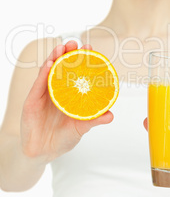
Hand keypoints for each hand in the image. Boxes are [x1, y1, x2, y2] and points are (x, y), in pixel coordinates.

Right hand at [21, 40, 112, 162]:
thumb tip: (111, 115)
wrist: (43, 153)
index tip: (90, 48)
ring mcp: (43, 94)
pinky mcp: (32, 101)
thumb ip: (94, 120)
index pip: (75, 72)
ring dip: (54, 58)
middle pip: (61, 67)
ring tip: (62, 48)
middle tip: (75, 43)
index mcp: (68, 93)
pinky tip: (49, 64)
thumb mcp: (81, 127)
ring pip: (48, 72)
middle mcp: (56, 90)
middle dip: (68, 53)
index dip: (81, 60)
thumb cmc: (62, 138)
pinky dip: (43, 74)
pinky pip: (38, 85)